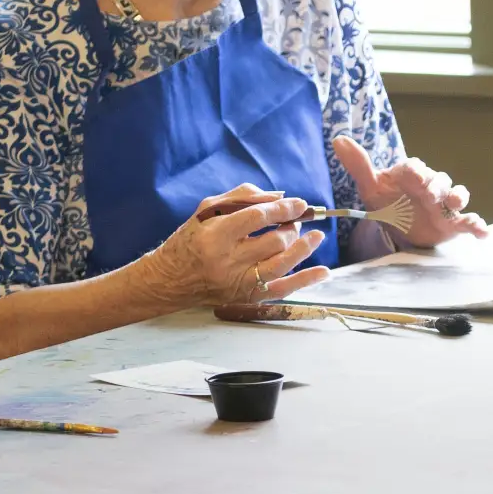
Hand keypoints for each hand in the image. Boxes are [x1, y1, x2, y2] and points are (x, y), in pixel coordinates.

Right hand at [140, 184, 330, 306]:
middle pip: (273, 241)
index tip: (299, 203)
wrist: (168, 280)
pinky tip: (324, 271)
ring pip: (281, 264)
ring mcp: (238, 282)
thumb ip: (243, 198)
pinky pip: (282, 290)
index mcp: (214, 236)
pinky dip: (305, 281)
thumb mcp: (207, 211)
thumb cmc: (189, 240)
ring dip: (303, 248)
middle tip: (294, 220)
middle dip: (290, 227)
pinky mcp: (246, 297)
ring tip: (315, 236)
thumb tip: (280, 196)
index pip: (257, 218)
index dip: (283, 209)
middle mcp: (227, 261)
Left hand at [333, 136, 488, 246]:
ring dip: (458, 197)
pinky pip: (469, 221)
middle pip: (439, 179)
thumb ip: (359, 165)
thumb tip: (338, 140)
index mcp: (411, 175)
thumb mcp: (371, 187)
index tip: (413, 176)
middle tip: (429, 195)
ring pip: (458, 194)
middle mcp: (431, 186)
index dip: (415, 170)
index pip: (415, 167)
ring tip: (455, 204)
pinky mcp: (453, 223)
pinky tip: (483, 232)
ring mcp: (445, 205)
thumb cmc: (388, 203)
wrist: (401, 230)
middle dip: (436, 185)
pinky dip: (478, 225)